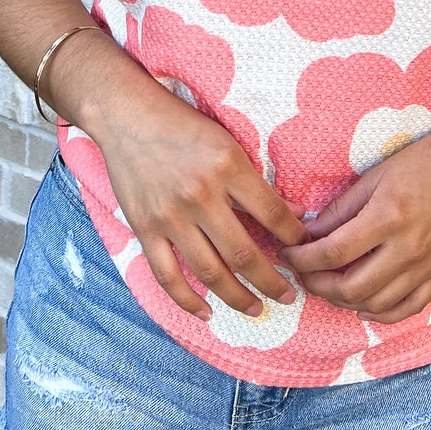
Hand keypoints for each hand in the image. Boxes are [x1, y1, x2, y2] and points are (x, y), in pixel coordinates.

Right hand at [89, 69, 308, 323]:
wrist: (126, 115)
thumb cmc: (182, 124)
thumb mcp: (228, 141)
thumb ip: (256, 180)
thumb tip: (294, 214)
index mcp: (228, 167)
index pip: (272, 214)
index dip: (294, 238)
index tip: (304, 251)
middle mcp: (200, 195)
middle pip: (244, 254)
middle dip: (272, 281)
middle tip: (289, 297)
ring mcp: (170, 216)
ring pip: (210, 272)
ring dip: (237, 298)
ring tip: (257, 310)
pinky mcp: (144, 228)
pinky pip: (167, 275)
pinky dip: (187, 300)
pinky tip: (206, 313)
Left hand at [277, 124, 430, 324]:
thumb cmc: (427, 160)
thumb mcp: (377, 175)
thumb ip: (342, 209)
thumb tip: (310, 233)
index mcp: (388, 217)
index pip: (334, 252)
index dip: (304, 260)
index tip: (288, 255)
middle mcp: (408, 248)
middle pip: (351, 287)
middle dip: (318, 286)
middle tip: (304, 275)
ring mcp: (427, 266)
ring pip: (376, 304)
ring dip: (344, 301)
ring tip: (329, 286)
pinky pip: (408, 309)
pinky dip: (381, 315)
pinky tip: (363, 307)